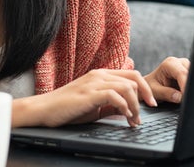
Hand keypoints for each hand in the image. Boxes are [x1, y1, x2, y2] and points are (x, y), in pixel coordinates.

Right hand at [23, 69, 155, 127]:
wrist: (44, 109)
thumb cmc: (67, 109)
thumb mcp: (94, 106)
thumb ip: (111, 105)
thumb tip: (129, 110)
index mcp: (101, 75)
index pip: (131, 74)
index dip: (144, 88)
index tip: (150, 103)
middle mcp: (99, 75)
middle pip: (133, 78)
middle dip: (144, 96)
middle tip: (146, 113)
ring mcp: (94, 82)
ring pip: (127, 87)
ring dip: (135, 105)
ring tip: (134, 119)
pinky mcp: (89, 93)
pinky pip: (114, 95)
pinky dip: (124, 106)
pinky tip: (124, 116)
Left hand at [144, 56, 189, 103]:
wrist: (148, 87)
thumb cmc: (149, 87)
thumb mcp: (155, 91)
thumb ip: (167, 93)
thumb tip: (180, 97)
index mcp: (169, 63)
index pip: (182, 73)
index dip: (186, 86)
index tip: (186, 97)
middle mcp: (179, 63)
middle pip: (192, 73)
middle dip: (190, 87)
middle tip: (187, 100)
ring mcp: (186, 68)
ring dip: (192, 88)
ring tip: (186, 98)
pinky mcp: (190, 74)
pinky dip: (193, 89)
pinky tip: (188, 95)